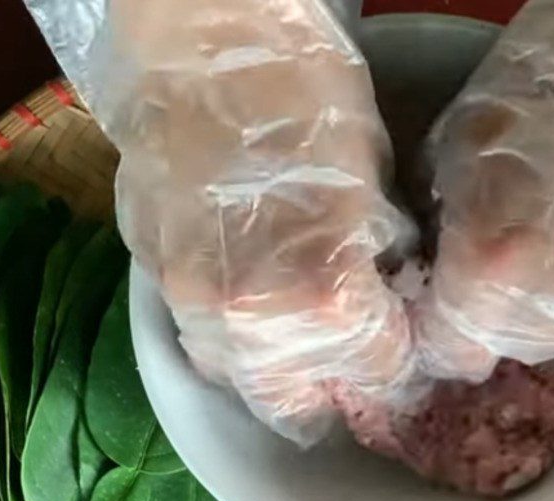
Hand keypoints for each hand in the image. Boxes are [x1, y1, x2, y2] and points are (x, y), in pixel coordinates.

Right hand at [105, 0, 416, 441]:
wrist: (200, 39)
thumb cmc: (305, 94)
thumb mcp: (374, 181)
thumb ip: (376, 265)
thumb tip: (384, 303)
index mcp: (326, 298)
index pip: (376, 373)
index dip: (397, 365)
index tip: (399, 353)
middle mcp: (252, 326)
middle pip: (296, 408)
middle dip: (331, 393)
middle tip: (348, 369)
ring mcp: (192, 308)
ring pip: (238, 383)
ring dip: (276, 376)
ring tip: (298, 347)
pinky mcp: (155, 282)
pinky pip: (198, 342)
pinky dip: (232, 343)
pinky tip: (251, 314)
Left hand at [417, 0, 553, 377]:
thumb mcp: (466, 137)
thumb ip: (445, 216)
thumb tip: (434, 262)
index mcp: (496, 261)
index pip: (454, 347)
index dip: (439, 338)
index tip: (435, 321)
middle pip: (516, 344)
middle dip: (493, 320)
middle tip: (486, 278)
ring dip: (546, 300)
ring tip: (546, 238)